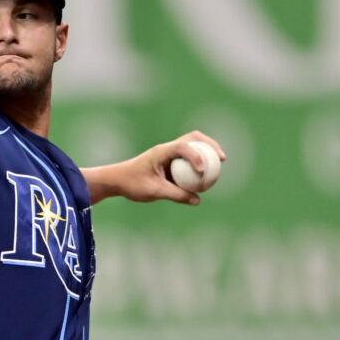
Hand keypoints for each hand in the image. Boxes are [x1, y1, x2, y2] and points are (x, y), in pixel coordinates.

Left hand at [82, 130, 225, 204]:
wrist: (117, 180)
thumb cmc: (132, 184)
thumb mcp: (154, 192)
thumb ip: (176, 195)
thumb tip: (197, 200)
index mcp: (162, 151)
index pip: (184, 147)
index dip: (197, 156)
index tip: (203, 171)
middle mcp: (167, 149)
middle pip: (193, 138)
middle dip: (210, 145)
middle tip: (222, 158)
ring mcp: (168, 154)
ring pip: (192, 147)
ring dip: (206, 152)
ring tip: (220, 163)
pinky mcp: (169, 162)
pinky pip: (188, 160)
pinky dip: (198, 164)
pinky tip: (206, 178)